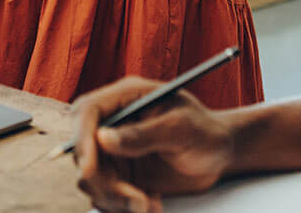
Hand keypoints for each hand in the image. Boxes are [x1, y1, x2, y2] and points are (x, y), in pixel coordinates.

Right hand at [72, 77, 235, 212]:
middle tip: (136, 200)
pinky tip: (152, 204)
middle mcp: (114, 122)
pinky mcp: (120, 174)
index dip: (81, 139)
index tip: (90, 169)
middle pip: (83, 151)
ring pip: (91, 178)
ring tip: (150, 205)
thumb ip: (144, 133)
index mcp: (126, 97)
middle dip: (104, 181)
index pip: (86, 112)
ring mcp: (115, 150)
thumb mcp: (181, 128)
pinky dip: (123, 207)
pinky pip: (105, 195)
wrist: (219, 155)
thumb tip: (103, 138)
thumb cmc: (206, 132)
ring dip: (115, 199)